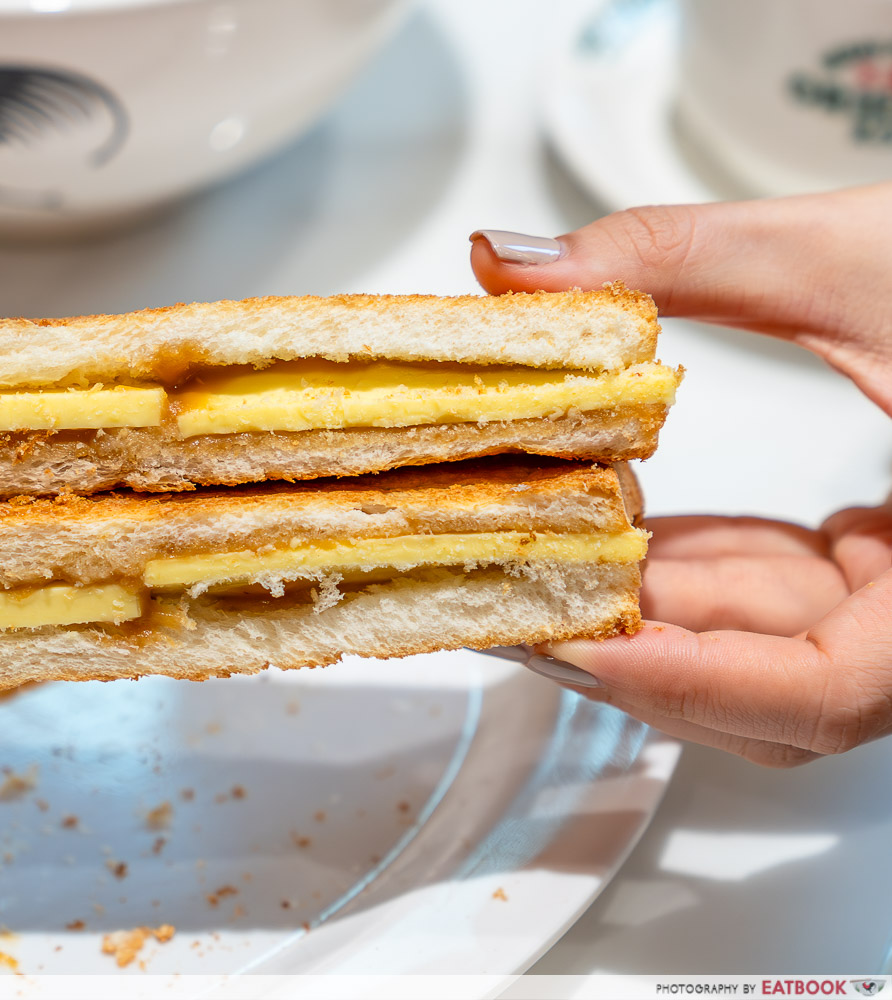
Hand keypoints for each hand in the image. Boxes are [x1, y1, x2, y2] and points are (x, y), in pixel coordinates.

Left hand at [469, 186, 891, 766]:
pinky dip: (699, 559)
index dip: (687, 682)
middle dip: (631, 635)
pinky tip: (621, 512)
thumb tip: (512, 258)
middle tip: (504, 593)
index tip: (570, 642)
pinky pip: (785, 592)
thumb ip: (680, 255)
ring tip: (535, 540)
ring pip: (765, 639)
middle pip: (769, 681)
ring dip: (650, 592)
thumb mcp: (856, 255)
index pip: (824, 694)